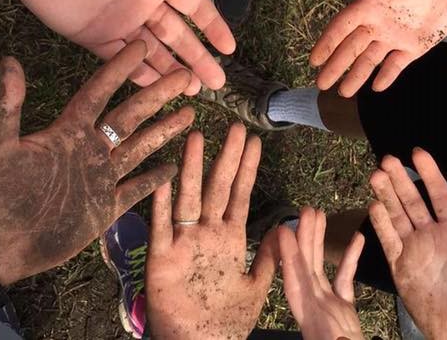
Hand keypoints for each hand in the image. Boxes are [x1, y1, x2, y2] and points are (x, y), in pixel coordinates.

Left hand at [0, 42, 192, 285]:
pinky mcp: (105, 209)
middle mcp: (89, 149)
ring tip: (191, 111)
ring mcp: (99, 179)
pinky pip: (136, 190)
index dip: (118, 68)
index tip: (141, 45)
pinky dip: (155, 179)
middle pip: (130, 115)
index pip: (99, 92)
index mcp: (67, 132)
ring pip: (140, 147)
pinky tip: (175, 165)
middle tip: (186, 75)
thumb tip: (9, 60)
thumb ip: (5, 106)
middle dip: (157, 94)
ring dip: (164, 130)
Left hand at [5, 0, 234, 95]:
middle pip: (177, 36)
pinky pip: (119, 59)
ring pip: (151, 52)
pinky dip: (138, 74)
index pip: (194, 6)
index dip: (213, 26)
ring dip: (171, 71)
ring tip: (193, 91)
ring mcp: (117, 20)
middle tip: (218, 83)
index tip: (230, 47)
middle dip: (198, 59)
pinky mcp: (91, 34)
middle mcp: (140, 2)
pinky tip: (157, 89)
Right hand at [146, 124, 277, 338]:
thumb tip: (285, 227)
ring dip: (192, 169)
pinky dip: (161, 205)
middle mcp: (206, 234)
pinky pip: (161, 227)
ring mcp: (183, 243)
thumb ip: (269, 257)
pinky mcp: (161, 259)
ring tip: (197, 138)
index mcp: (228, 239)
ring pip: (189, 198)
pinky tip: (163, 180)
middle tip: (234, 127)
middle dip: (226, 158)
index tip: (255, 141)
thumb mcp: (257, 287)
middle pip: (217, 188)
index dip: (247, 169)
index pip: (239, 195)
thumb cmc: (227, 321)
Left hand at [279, 208, 364, 339]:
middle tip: (305, 210)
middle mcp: (312, 309)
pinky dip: (348, 259)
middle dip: (303, 238)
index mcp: (308, 319)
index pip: (294, 283)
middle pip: (304, 268)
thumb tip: (337, 332)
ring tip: (320, 214)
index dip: (288, 258)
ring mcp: (327, 308)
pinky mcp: (343, 311)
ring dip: (319, 241)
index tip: (282, 232)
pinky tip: (356, 239)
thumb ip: (334, 337)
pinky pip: (344, 280)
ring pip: (320, 268)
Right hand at [311, 0, 446, 96]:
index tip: (313, 60)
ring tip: (343, 93)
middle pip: (350, 49)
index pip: (341, 28)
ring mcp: (395, 36)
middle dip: (335, 67)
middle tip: (320, 85)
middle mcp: (377, 23)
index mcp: (368, 4)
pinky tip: (376, 87)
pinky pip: (397, 64)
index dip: (326, 44)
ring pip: (370, 61)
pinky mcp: (415, 45)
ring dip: (356, 76)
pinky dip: (387, 76)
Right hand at [369, 152, 446, 339]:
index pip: (439, 195)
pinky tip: (374, 206)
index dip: (429, 174)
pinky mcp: (400, 266)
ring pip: (396, 216)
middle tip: (387, 158)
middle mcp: (431, 235)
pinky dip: (381, 224)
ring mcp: (414, 249)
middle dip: (400, 180)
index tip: (417, 152)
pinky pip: (388, 241)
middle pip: (412, 201)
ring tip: (376, 175)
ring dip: (386, 195)